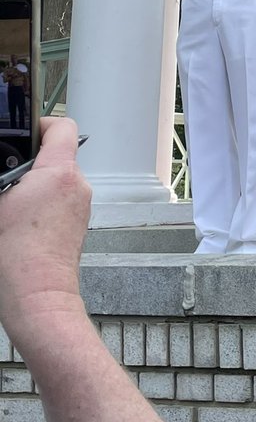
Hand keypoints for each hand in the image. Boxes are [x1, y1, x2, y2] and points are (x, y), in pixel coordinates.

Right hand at [0, 118, 90, 343]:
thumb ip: (2, 178)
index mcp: (58, 172)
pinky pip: (62, 200)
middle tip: (7, 176)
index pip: (62, 126)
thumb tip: (6, 172)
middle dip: (30, 162)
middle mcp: (77, 184)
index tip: (23, 132)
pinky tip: (22, 222)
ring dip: (36, 185)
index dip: (41, 124)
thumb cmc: (16, 258)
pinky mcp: (79, 223)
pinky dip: (44, 203)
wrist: (37, 297)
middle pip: (58, 155)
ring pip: (58, 179)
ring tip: (12, 205)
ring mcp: (81, 204)